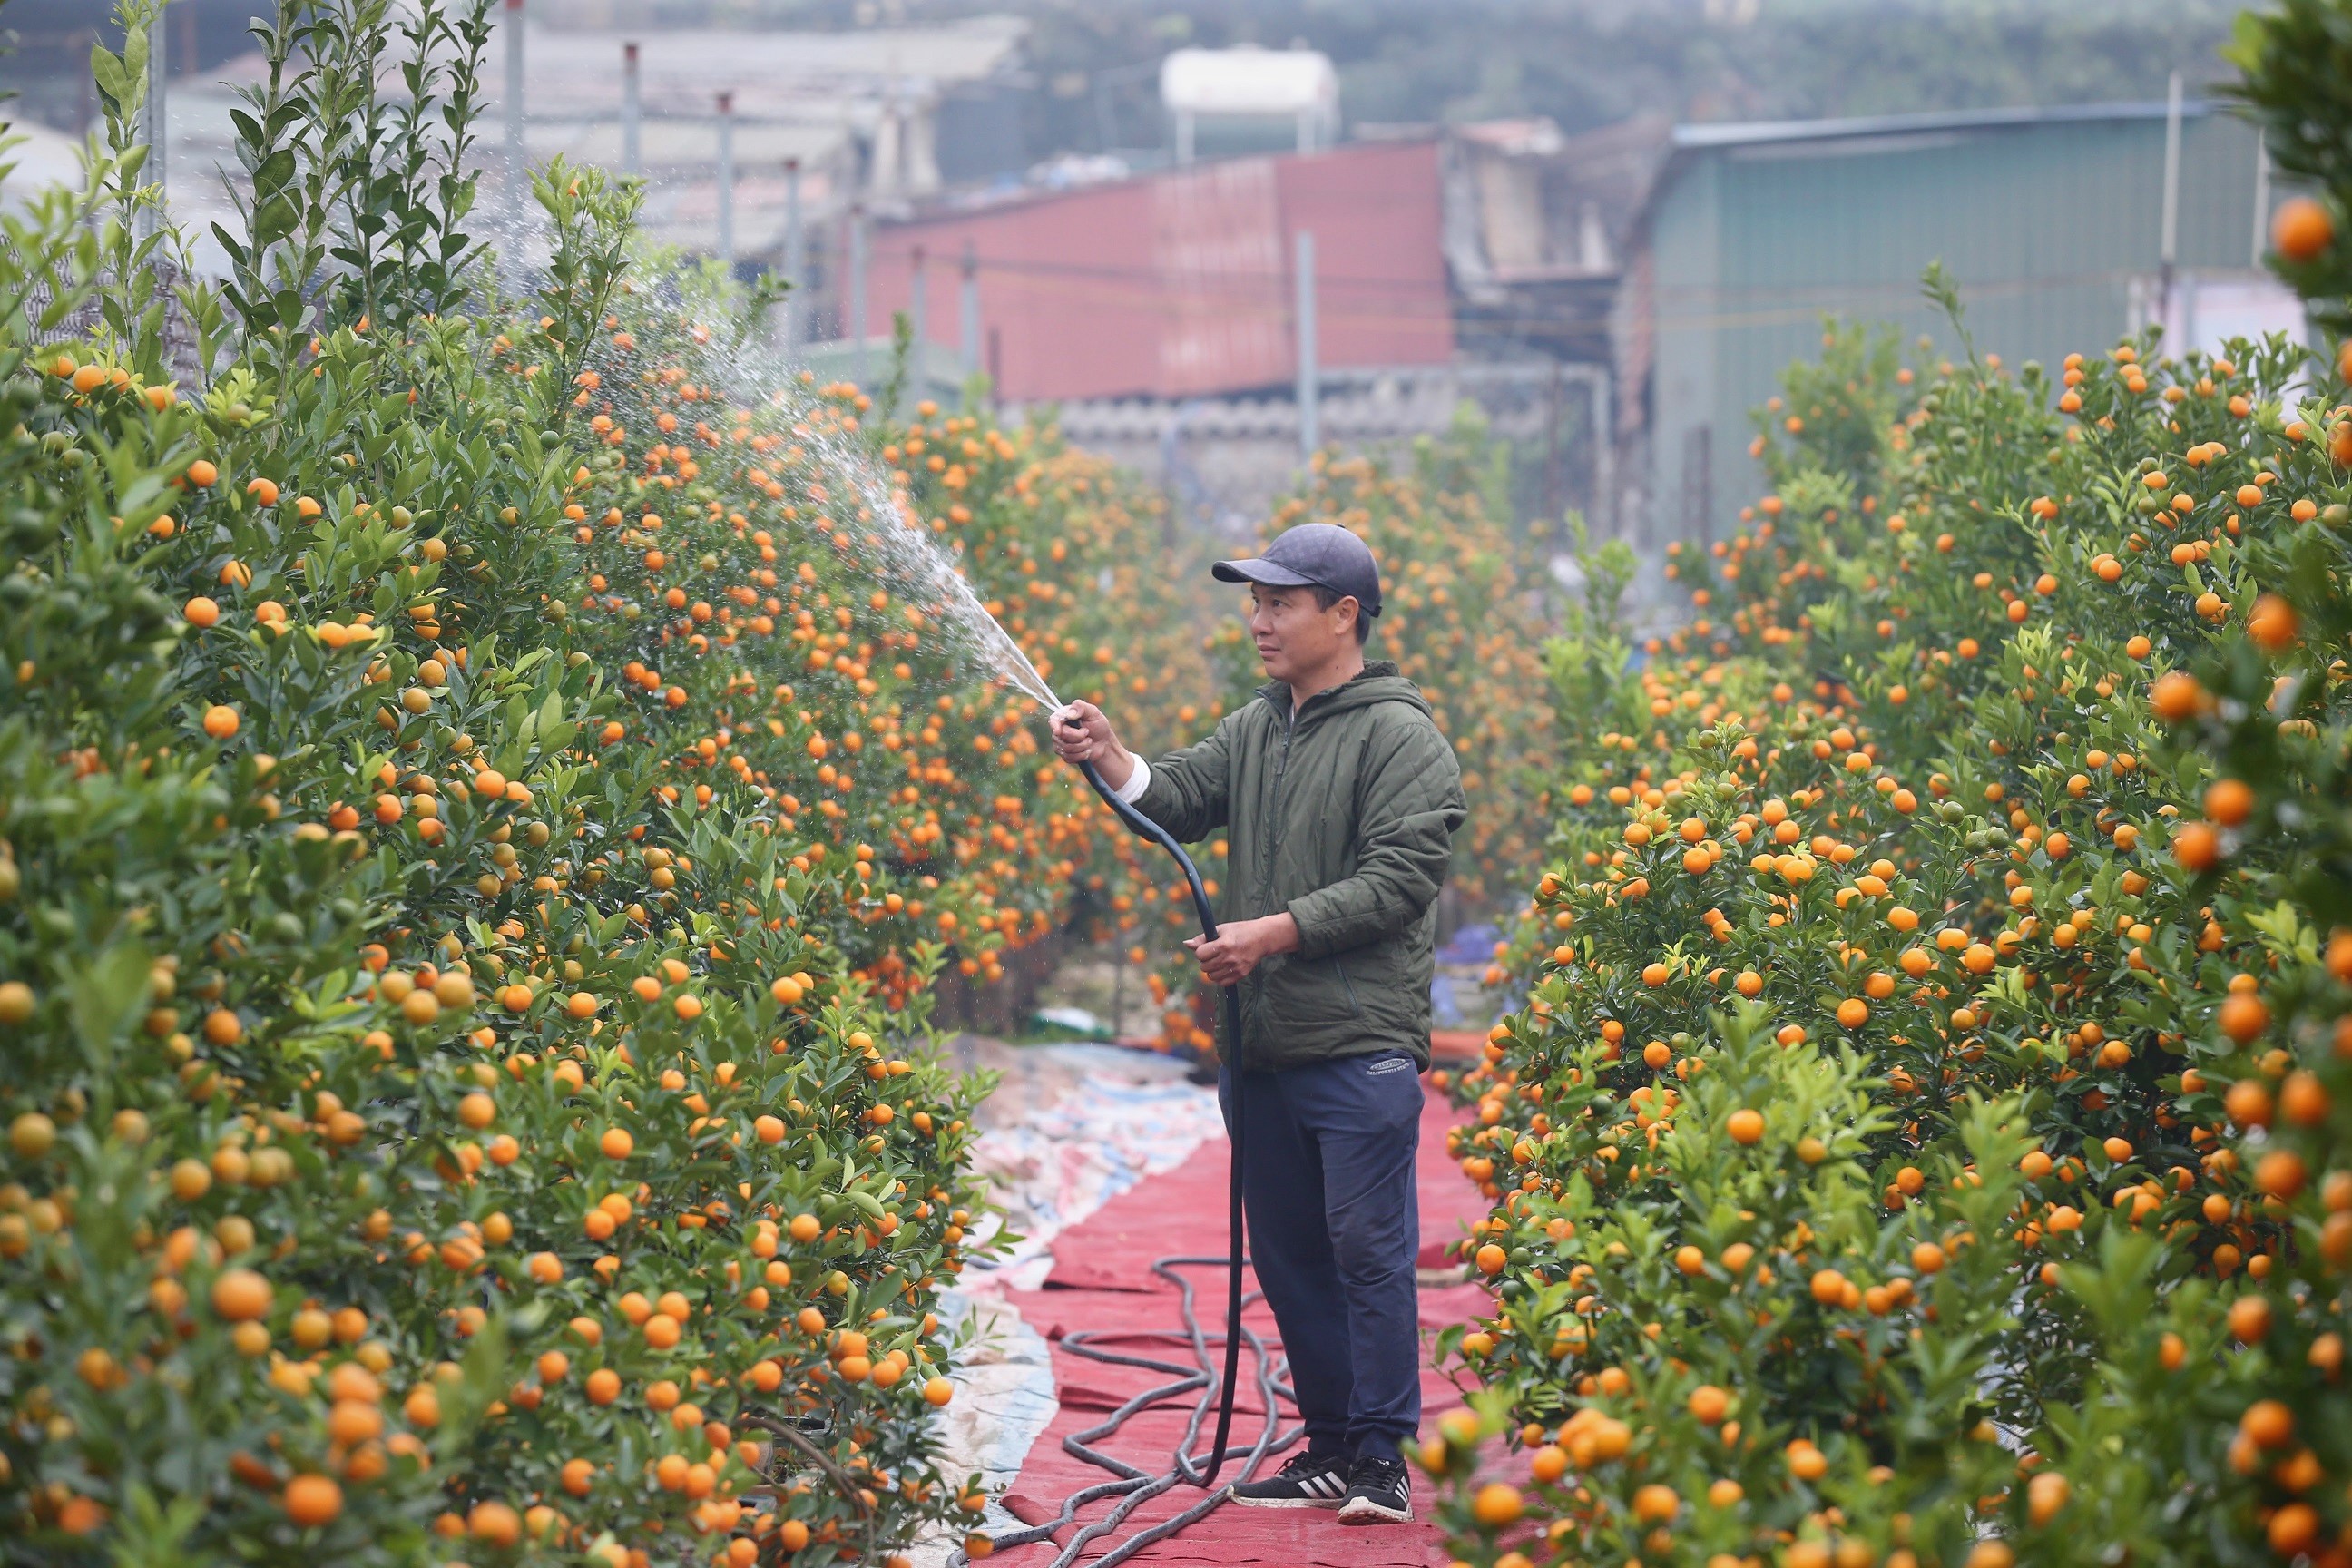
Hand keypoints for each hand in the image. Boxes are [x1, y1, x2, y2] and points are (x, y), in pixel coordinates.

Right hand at [1051, 700, 1135, 789]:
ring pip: (1065, 748)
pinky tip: (1087, 751)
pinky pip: (1068, 757)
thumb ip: (1081, 707)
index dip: (1054, 725)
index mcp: (1064, 716)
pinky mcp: (1064, 754)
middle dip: (1078, 736)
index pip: (1054, 719)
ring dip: (1082, 746)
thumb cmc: (1098, 725)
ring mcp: (1060, 742)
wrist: (1104, 743)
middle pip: (1061, 736)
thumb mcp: (1093, 712)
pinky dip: (1081, 755)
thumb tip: (1069, 714)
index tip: (1058, 731)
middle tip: (1087, 732)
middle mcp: (1059, 729)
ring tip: (1089, 741)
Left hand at [1184, 913, 1299, 986]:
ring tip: (1219, 960)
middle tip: (1214, 953)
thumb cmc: (1240, 931)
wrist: (1262, 937)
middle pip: (1204, 967)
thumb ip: (1202, 938)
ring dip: (1211, 969)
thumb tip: (1186, 944)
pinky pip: (1221, 982)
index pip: (1200, 954)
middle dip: (1205, 960)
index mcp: (1223, 944)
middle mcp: (1229, 957)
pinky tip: (1224, 968)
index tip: (1207, 947)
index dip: (1201, 951)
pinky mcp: (1241, 974)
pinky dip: (1219, 977)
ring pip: (1211, 976)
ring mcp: (1236, 967)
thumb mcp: (1221, 929)